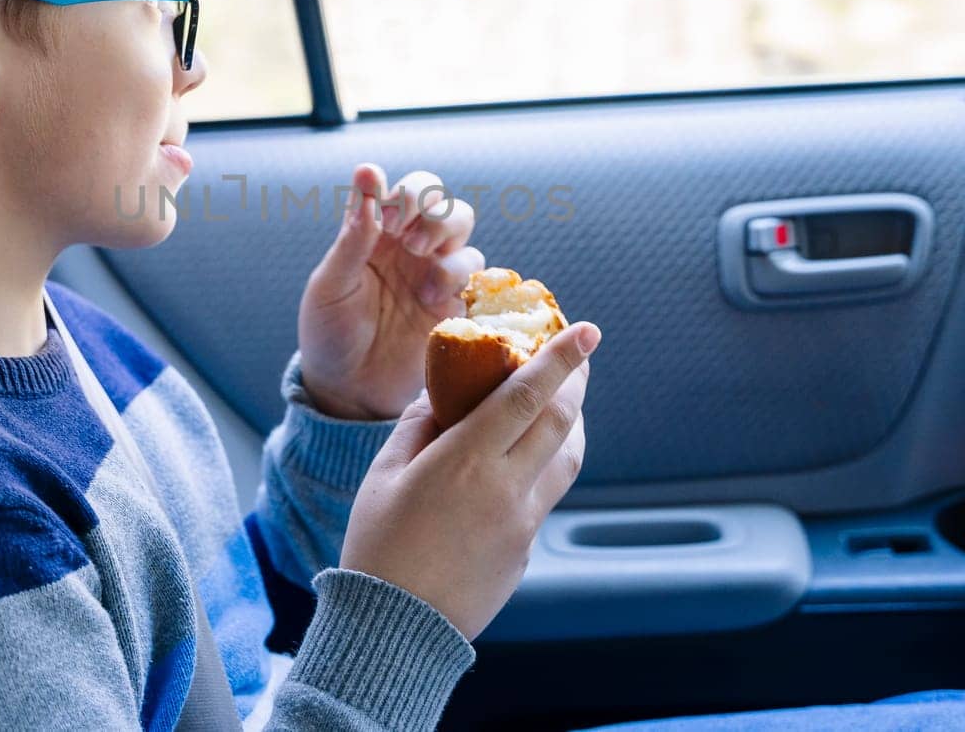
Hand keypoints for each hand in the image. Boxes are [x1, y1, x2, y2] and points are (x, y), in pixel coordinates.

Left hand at [298, 164, 483, 419]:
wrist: (347, 391)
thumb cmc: (329, 333)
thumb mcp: (330, 286)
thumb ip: (352, 237)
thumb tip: (367, 178)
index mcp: (379, 233)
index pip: (404, 190)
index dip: (406, 192)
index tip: (384, 207)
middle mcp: (412, 248)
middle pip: (446, 204)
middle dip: (433, 212)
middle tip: (407, 240)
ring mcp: (437, 277)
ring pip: (467, 238)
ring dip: (448, 250)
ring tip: (422, 282)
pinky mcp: (456, 310)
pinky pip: (479, 283)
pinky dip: (463, 283)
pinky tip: (435, 304)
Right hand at [339, 322, 600, 639]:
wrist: (395, 632)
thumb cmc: (378, 548)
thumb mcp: (385, 475)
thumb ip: (418, 425)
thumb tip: (441, 392)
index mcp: (466, 463)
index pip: (528, 396)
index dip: (561, 359)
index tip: (586, 331)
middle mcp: (506, 490)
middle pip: (561, 423)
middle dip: (576, 382)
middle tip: (580, 355)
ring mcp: (523, 524)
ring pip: (567, 460)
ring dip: (573, 423)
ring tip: (565, 400)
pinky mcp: (525, 551)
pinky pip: (546, 496)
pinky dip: (547, 464)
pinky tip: (527, 457)